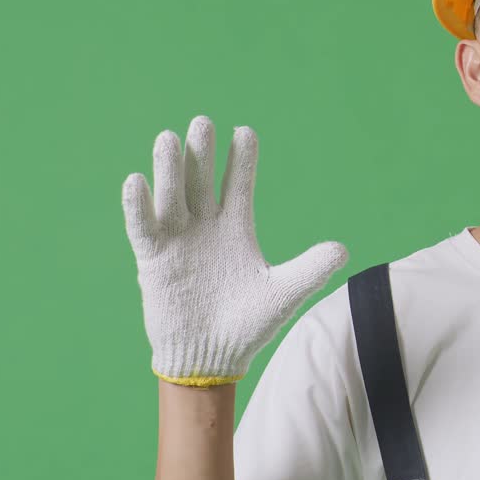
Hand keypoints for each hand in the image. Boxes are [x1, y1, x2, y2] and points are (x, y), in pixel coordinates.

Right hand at [122, 115, 348, 386]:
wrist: (211, 357)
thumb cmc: (248, 326)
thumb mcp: (283, 293)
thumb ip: (311, 269)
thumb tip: (343, 250)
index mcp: (236, 229)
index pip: (240, 186)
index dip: (242, 161)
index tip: (246, 131)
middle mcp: (205, 228)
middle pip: (201, 181)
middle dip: (202, 153)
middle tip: (203, 122)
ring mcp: (178, 241)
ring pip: (172, 196)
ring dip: (169, 169)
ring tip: (169, 138)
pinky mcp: (154, 260)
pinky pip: (142, 228)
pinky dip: (138, 206)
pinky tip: (136, 180)